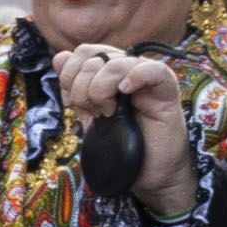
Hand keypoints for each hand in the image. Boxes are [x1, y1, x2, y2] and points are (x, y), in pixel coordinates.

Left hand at [55, 45, 200, 217]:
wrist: (149, 174)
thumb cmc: (122, 146)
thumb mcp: (89, 116)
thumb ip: (75, 88)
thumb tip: (59, 58)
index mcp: (109, 73)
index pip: (83, 52)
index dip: (70, 76)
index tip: (75, 105)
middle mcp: (128, 70)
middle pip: (93, 56)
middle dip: (81, 88)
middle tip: (93, 113)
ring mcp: (147, 78)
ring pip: (115, 63)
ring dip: (101, 89)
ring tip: (108, 113)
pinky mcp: (167, 90)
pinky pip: (151, 69)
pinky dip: (135, 77)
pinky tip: (126, 92)